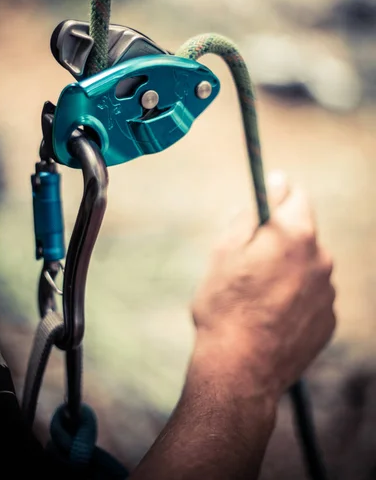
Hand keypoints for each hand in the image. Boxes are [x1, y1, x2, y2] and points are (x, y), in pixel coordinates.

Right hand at [191, 171, 335, 401]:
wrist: (239, 370)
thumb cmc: (225, 306)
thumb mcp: (224, 249)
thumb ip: (253, 211)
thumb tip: (276, 183)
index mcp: (296, 236)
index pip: (296, 196)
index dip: (275, 199)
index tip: (260, 211)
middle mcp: (321, 259)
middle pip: (302, 233)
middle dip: (279, 240)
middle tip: (248, 264)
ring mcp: (328, 292)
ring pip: (307, 266)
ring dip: (288, 270)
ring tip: (257, 297)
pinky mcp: (328, 320)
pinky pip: (312, 295)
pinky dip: (295, 298)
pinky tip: (270, 317)